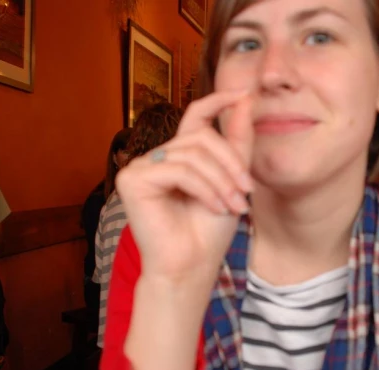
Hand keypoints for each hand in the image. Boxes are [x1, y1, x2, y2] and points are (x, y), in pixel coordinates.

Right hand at [116, 90, 254, 284]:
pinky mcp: (133, 179)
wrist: (193, 266)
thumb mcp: (232, 180)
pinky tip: (213, 207)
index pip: (195, 116)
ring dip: (221, 181)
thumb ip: (237, 141)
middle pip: (201, 137)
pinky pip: (179, 170)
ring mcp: (141, 167)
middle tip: (246, 191)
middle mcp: (158, 157)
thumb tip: (245, 98)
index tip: (244, 93)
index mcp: (180, 156)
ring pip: (193, 154)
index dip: (218, 101)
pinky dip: (203, 189)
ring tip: (233, 205)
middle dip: (230, 163)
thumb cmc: (209, 231)